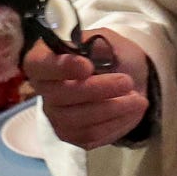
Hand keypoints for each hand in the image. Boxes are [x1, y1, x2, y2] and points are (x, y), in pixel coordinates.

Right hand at [23, 30, 151, 149]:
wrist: (127, 77)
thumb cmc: (110, 55)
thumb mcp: (106, 39)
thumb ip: (95, 46)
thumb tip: (87, 59)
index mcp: (44, 58)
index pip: (38, 65)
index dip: (60, 67)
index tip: (87, 67)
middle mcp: (43, 89)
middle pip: (60, 96)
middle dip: (97, 90)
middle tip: (127, 81)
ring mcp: (55, 115)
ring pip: (78, 120)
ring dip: (113, 109)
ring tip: (138, 99)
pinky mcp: (72, 135)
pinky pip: (92, 136)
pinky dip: (117, 123)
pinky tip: (132, 111)